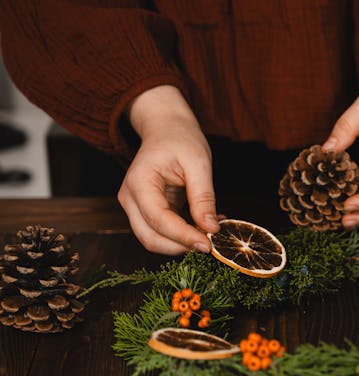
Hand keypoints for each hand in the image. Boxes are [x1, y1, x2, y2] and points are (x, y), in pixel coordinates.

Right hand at [118, 85, 219, 253]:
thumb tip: (211, 229)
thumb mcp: (199, 163)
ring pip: (154, 240)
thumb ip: (203, 197)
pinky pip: (163, 232)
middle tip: (211, 242)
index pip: (158, 220)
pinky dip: (183, 235)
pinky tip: (205, 225)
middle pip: (150, 238)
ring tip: (210, 230)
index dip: (183, 236)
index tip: (208, 244)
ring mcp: (135, 207)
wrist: (166, 128)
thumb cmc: (181, 139)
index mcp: (139, 182)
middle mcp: (130, 198)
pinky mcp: (147, 212)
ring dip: (182, 243)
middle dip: (181, 245)